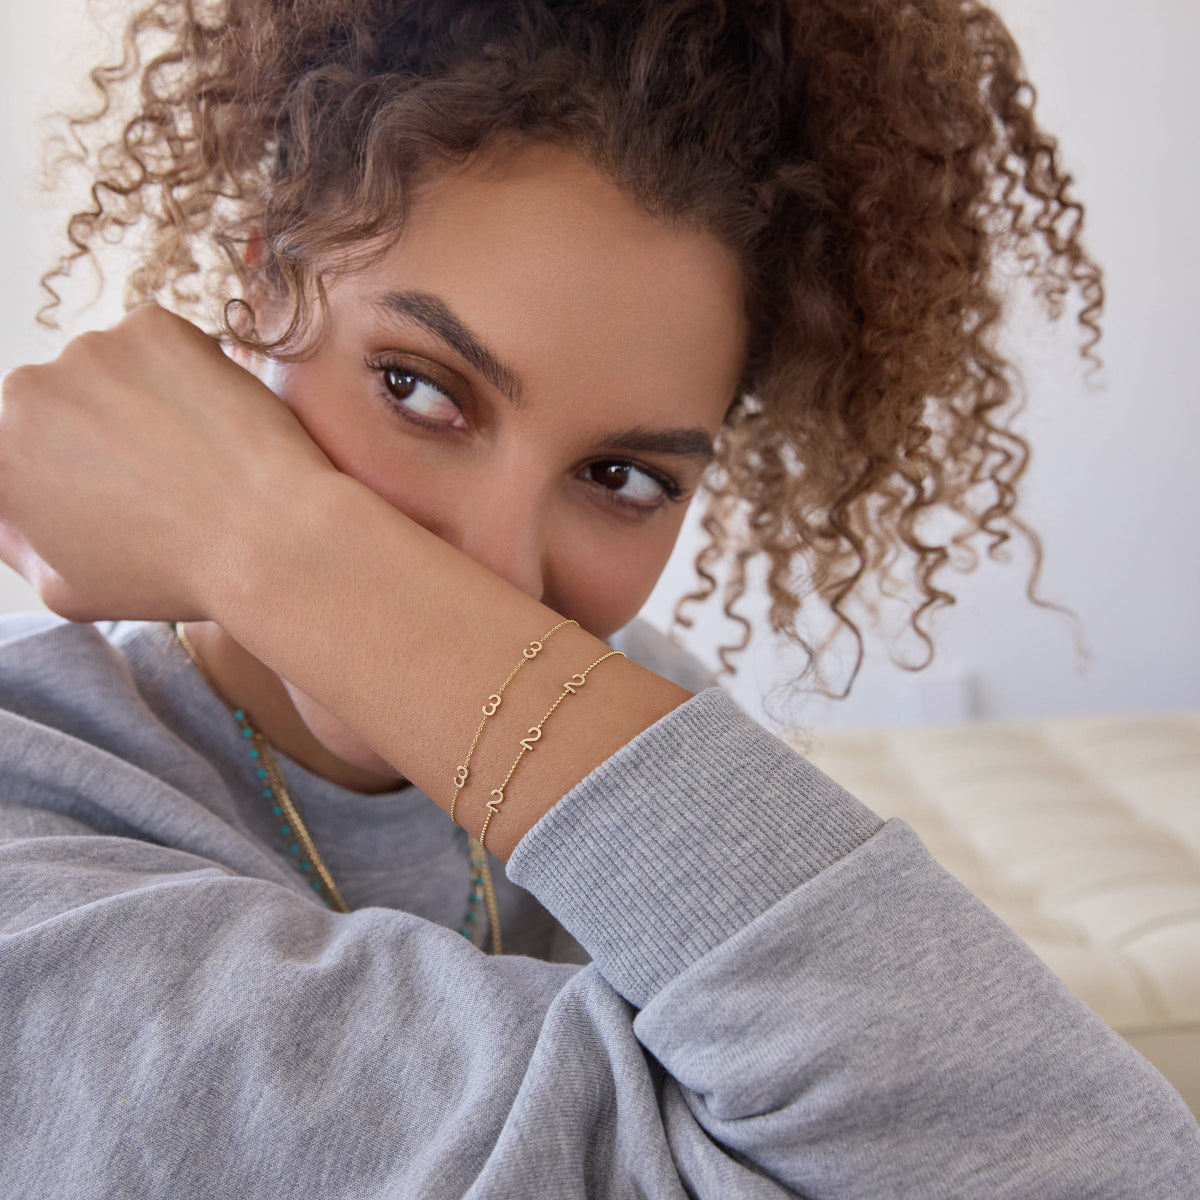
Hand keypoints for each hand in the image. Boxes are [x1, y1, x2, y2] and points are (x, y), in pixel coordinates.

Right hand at [0, 306, 335, 622]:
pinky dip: (186, 374)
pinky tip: (217, 424)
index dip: (73, 471)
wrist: (269, 539)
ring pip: (112, 371)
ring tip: (197, 457)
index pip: (21, 449)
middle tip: (166, 477)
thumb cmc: (176, 577)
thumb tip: (10, 500)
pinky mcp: (152, 326)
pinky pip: (162, 346)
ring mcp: (90, 351)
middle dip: (102, 432)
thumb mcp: (68, 588)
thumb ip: (17, 538)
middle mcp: (24, 394)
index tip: (118, 488)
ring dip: (143, 401)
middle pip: (61, 403)